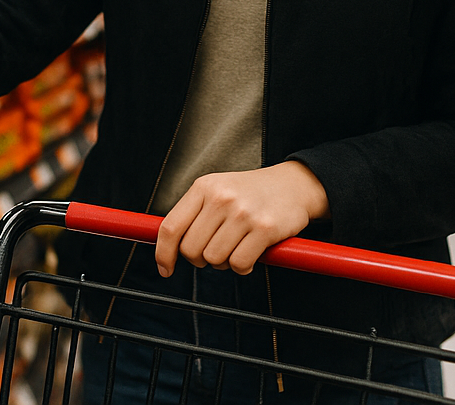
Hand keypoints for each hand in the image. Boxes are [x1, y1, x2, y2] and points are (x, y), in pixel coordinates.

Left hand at [155, 162, 329, 276]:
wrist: (291, 185)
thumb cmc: (248, 193)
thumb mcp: (216, 190)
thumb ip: (193, 213)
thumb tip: (166, 246)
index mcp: (203, 187)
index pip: (171, 226)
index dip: (163, 253)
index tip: (165, 269)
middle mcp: (220, 198)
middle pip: (191, 249)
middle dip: (200, 259)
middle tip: (214, 251)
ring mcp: (242, 213)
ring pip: (214, 259)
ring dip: (223, 263)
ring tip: (235, 247)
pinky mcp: (264, 228)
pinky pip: (239, 264)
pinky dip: (242, 267)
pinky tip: (250, 252)